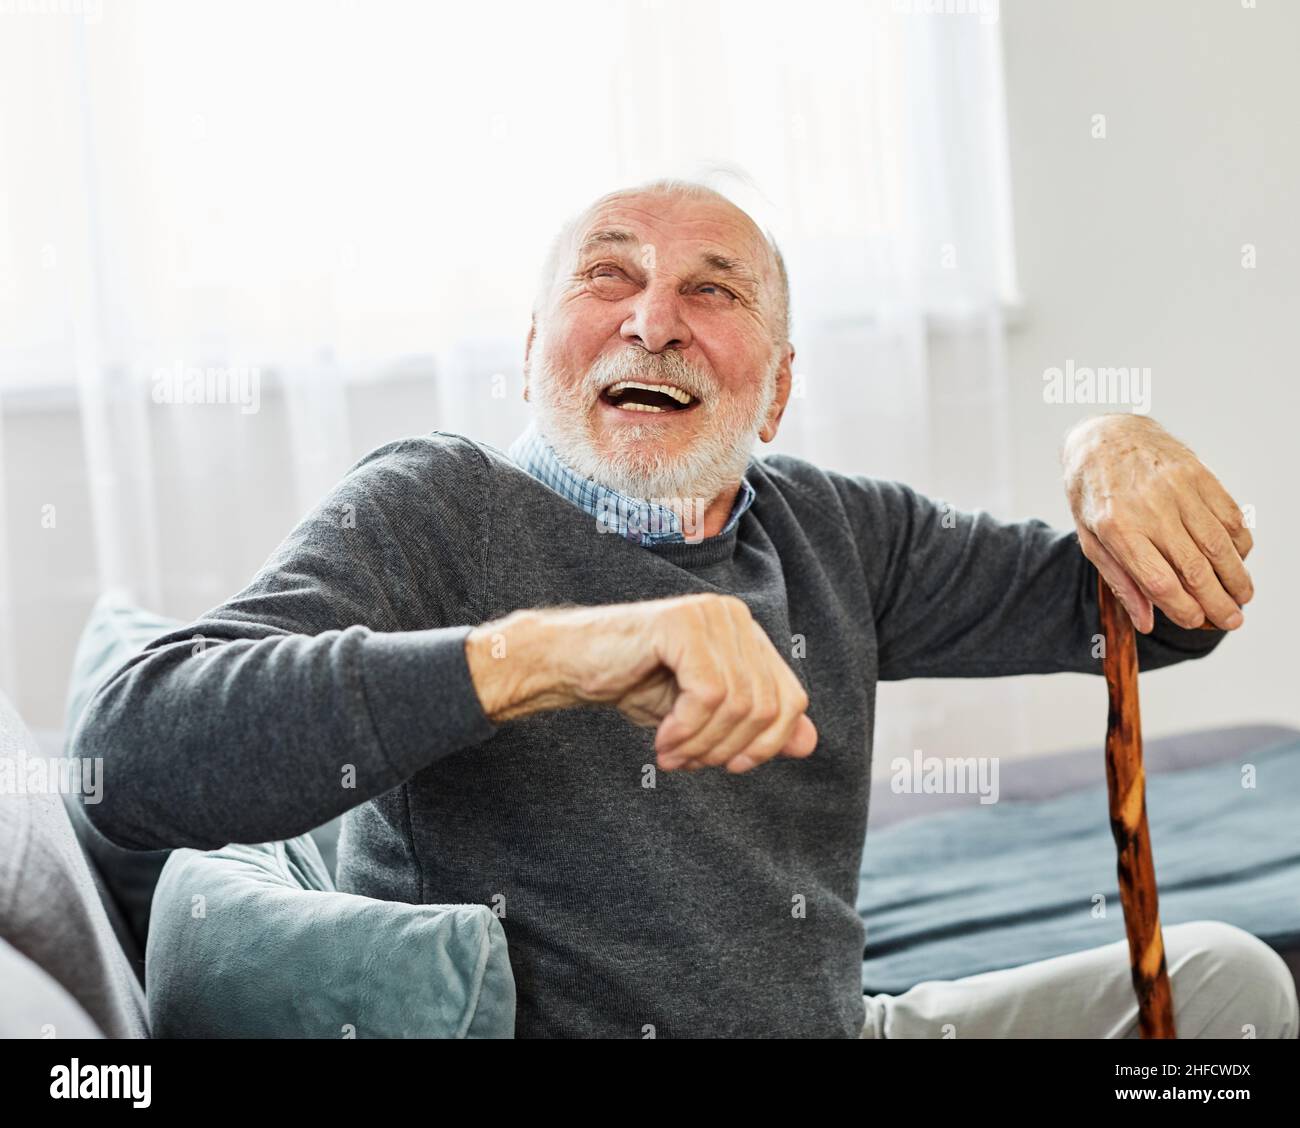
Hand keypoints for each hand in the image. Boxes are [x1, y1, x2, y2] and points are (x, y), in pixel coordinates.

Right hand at [465, 593, 817, 773]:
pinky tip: (663, 742)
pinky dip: (688, 730)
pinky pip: (709, 695)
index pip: (791, 698)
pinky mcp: (683, 624)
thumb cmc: (632, 683)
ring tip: (671, 755)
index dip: (767, 743)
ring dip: (703, 744)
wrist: (569, 662)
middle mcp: (735, 617)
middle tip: (688, 764)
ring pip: (739, 704)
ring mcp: (710, 615)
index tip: (729, 766)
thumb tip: (810, 744)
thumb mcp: (702, 714)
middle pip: (767, 705)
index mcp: (746, 633)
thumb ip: (754, 724)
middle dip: (729, 748)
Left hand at [1062, 414, 1253, 632]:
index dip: (1182, 608)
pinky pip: (1229, 516)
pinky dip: (1239, 543)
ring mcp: (1178, 490)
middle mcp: (1150, 509)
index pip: (1158, 581)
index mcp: (1117, 528)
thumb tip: (1146, 622)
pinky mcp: (1199, 475)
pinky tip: (1239, 560)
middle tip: (1232, 620)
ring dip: (1236, 576)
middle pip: (1194, 568)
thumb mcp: (1090, 537)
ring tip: (1242, 597)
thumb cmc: (1093, 492)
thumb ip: (1119, 580)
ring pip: (1218, 544)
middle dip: (1217, 601)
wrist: (1105, 436)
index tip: (1195, 623)